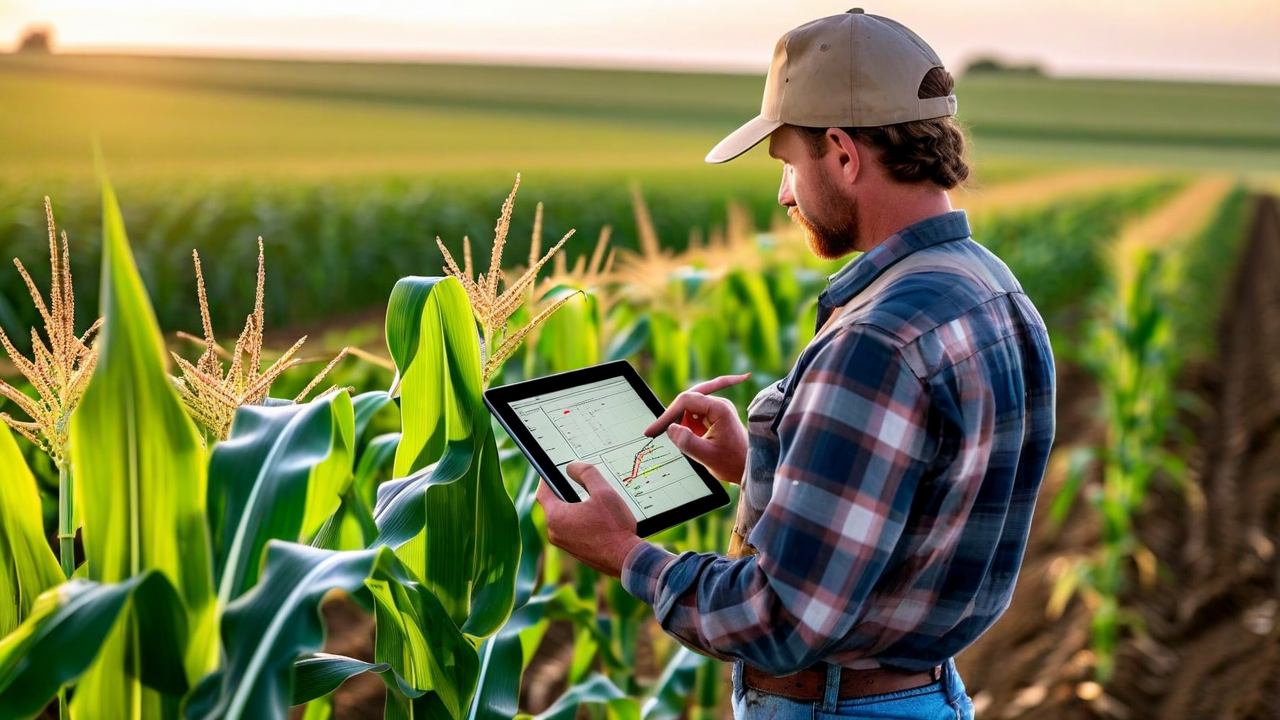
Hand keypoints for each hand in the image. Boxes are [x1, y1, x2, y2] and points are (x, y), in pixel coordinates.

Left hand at [537, 460, 643, 577]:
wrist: (626, 559)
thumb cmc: (615, 527)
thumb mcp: (604, 492)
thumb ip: (587, 473)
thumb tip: (573, 467)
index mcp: (556, 516)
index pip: (543, 492)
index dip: (546, 478)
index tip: (552, 470)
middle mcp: (555, 533)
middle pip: (553, 505)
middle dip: (563, 492)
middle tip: (576, 481)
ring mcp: (564, 544)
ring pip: (563, 519)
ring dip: (573, 508)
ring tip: (590, 499)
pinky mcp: (575, 551)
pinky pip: (571, 531)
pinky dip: (579, 521)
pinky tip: (596, 518)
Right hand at [645, 373, 751, 484]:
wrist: (750, 467)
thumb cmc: (733, 463)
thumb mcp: (706, 456)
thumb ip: (687, 441)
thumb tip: (671, 428)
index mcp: (719, 409)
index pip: (685, 400)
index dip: (667, 415)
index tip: (653, 431)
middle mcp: (719, 404)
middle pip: (687, 398)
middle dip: (672, 415)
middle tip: (655, 431)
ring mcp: (718, 409)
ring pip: (691, 405)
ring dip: (682, 420)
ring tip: (688, 441)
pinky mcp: (716, 416)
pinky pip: (697, 413)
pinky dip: (689, 423)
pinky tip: (691, 435)